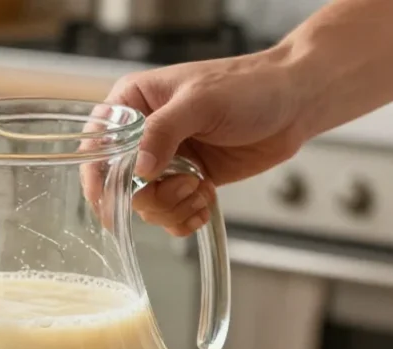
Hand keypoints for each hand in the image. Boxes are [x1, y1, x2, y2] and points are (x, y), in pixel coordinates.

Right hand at [111, 47, 309, 235]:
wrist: (295, 102)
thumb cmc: (249, 87)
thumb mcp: (200, 102)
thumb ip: (163, 132)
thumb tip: (138, 170)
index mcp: (132, 104)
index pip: (97, 146)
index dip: (99, 177)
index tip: (113, 199)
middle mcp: (142, 136)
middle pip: (120, 186)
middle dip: (151, 196)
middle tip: (184, 185)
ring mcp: (165, 161)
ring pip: (145, 206)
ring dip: (173, 207)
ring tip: (201, 188)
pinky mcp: (187, 181)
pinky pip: (170, 214)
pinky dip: (186, 217)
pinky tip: (206, 201)